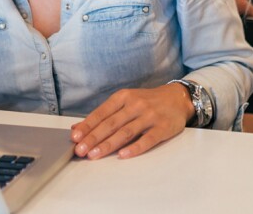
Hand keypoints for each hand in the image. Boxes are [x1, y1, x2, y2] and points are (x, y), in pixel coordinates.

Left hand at [69, 85, 193, 159]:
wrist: (177, 98)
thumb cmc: (146, 102)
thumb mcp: (125, 101)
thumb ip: (103, 114)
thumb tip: (77, 128)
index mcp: (123, 97)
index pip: (101, 113)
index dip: (87, 126)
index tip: (74, 138)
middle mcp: (135, 105)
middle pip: (111, 124)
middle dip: (93, 138)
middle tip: (80, 150)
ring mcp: (150, 116)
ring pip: (126, 132)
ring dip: (108, 144)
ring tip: (94, 155)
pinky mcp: (163, 127)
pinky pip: (147, 139)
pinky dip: (135, 148)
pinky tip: (123, 155)